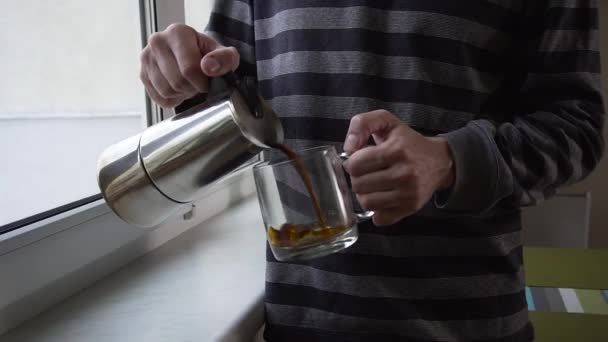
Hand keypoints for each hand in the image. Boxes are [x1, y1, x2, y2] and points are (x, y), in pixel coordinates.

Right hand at [139, 23, 239, 107]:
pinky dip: (172, 99)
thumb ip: (225, 59)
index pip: (189, 69)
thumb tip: (209, 67)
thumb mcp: (225, 55)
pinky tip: (179, 88)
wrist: (193, 57)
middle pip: (177, 82)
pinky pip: (159, 98)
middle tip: (198, 83)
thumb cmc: (209, 56)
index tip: (208, 81)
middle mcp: (157, 41)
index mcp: (177, 32)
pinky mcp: (142, 74)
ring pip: (166, 91)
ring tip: (189, 83)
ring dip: (182, 94)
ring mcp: (146, 58)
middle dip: (192, 88)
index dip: (202, 82)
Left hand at [343, 110, 454, 225]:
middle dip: (358, 178)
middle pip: (358, 185)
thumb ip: (362, 123)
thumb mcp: (387, 121)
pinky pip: (380, 218)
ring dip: (365, 194)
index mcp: (395, 150)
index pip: (354, 164)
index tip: (360, 160)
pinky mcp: (410, 207)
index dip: (353, 162)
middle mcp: (403, 173)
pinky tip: (382, 198)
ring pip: (366, 203)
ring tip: (373, 185)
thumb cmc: (408, 142)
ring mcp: (408, 193)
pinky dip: (377, 210)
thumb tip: (348, 147)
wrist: (439, 161)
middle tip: (367, 172)